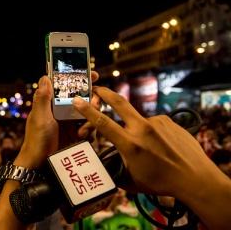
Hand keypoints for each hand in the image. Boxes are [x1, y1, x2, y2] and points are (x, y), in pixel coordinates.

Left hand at [14, 72, 99, 169]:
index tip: (93, 75)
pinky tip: (82, 138)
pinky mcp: (78, 135)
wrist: (40, 164)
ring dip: (91, 119)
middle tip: (95, 104)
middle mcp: (64, 111)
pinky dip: (90, 132)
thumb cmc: (36, 139)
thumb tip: (45, 77)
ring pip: (90, 114)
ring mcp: (72, 123)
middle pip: (84, 99)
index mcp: (53, 103)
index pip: (68, 86)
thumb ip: (43, 98)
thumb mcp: (39, 117)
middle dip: (92, 101)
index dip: (80, 79)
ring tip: (83, 130)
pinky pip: (91, 129)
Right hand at [72, 85, 212, 195]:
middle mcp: (142, 129)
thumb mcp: (131, 181)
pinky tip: (161, 147)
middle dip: (105, 92)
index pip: (103, 123)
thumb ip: (116, 168)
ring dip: (137, 130)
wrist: (195, 178)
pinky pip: (153, 125)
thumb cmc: (162, 183)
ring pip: (138, 122)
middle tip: (97, 88)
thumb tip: (107, 163)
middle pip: (119, 103)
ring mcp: (157, 123)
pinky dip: (152, 134)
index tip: (77, 100)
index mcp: (130, 144)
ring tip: (150, 150)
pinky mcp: (169, 122)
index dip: (87, 110)